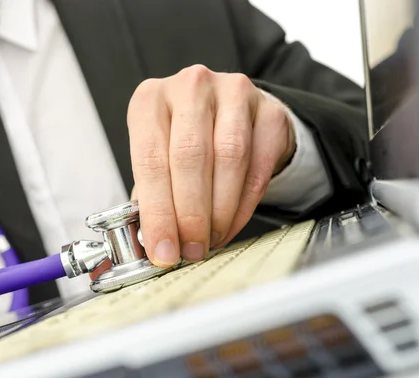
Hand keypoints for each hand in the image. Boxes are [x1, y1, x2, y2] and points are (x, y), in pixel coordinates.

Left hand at [127, 64, 295, 266]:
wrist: (232, 114)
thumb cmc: (187, 140)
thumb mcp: (159, 157)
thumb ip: (151, 196)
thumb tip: (151, 242)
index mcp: (150, 100)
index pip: (150, 159)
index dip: (157, 212)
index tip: (163, 250)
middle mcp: (190, 87)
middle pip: (189, 156)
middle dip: (190, 215)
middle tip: (191, 249)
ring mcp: (233, 92)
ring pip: (228, 158)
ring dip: (219, 210)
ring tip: (210, 239)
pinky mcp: (269, 110)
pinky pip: (258, 165)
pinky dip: (244, 204)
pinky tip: (230, 224)